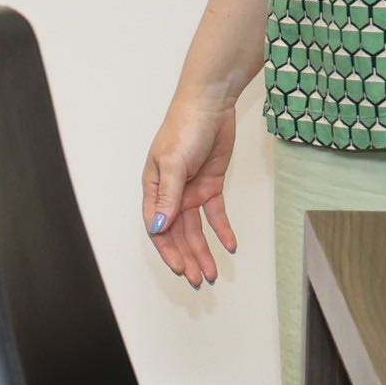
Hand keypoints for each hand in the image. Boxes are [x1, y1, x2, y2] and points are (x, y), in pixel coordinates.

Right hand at [142, 88, 245, 286]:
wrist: (210, 104)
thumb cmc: (184, 128)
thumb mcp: (173, 163)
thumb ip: (168, 196)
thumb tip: (160, 228)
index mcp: (155, 188)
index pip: (159, 228)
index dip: (169, 250)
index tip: (182, 268)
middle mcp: (171, 193)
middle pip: (178, 234)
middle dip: (188, 258)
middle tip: (199, 280)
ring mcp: (191, 190)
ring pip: (196, 229)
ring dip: (204, 251)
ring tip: (213, 272)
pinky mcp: (211, 185)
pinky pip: (215, 214)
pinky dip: (222, 230)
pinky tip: (230, 246)